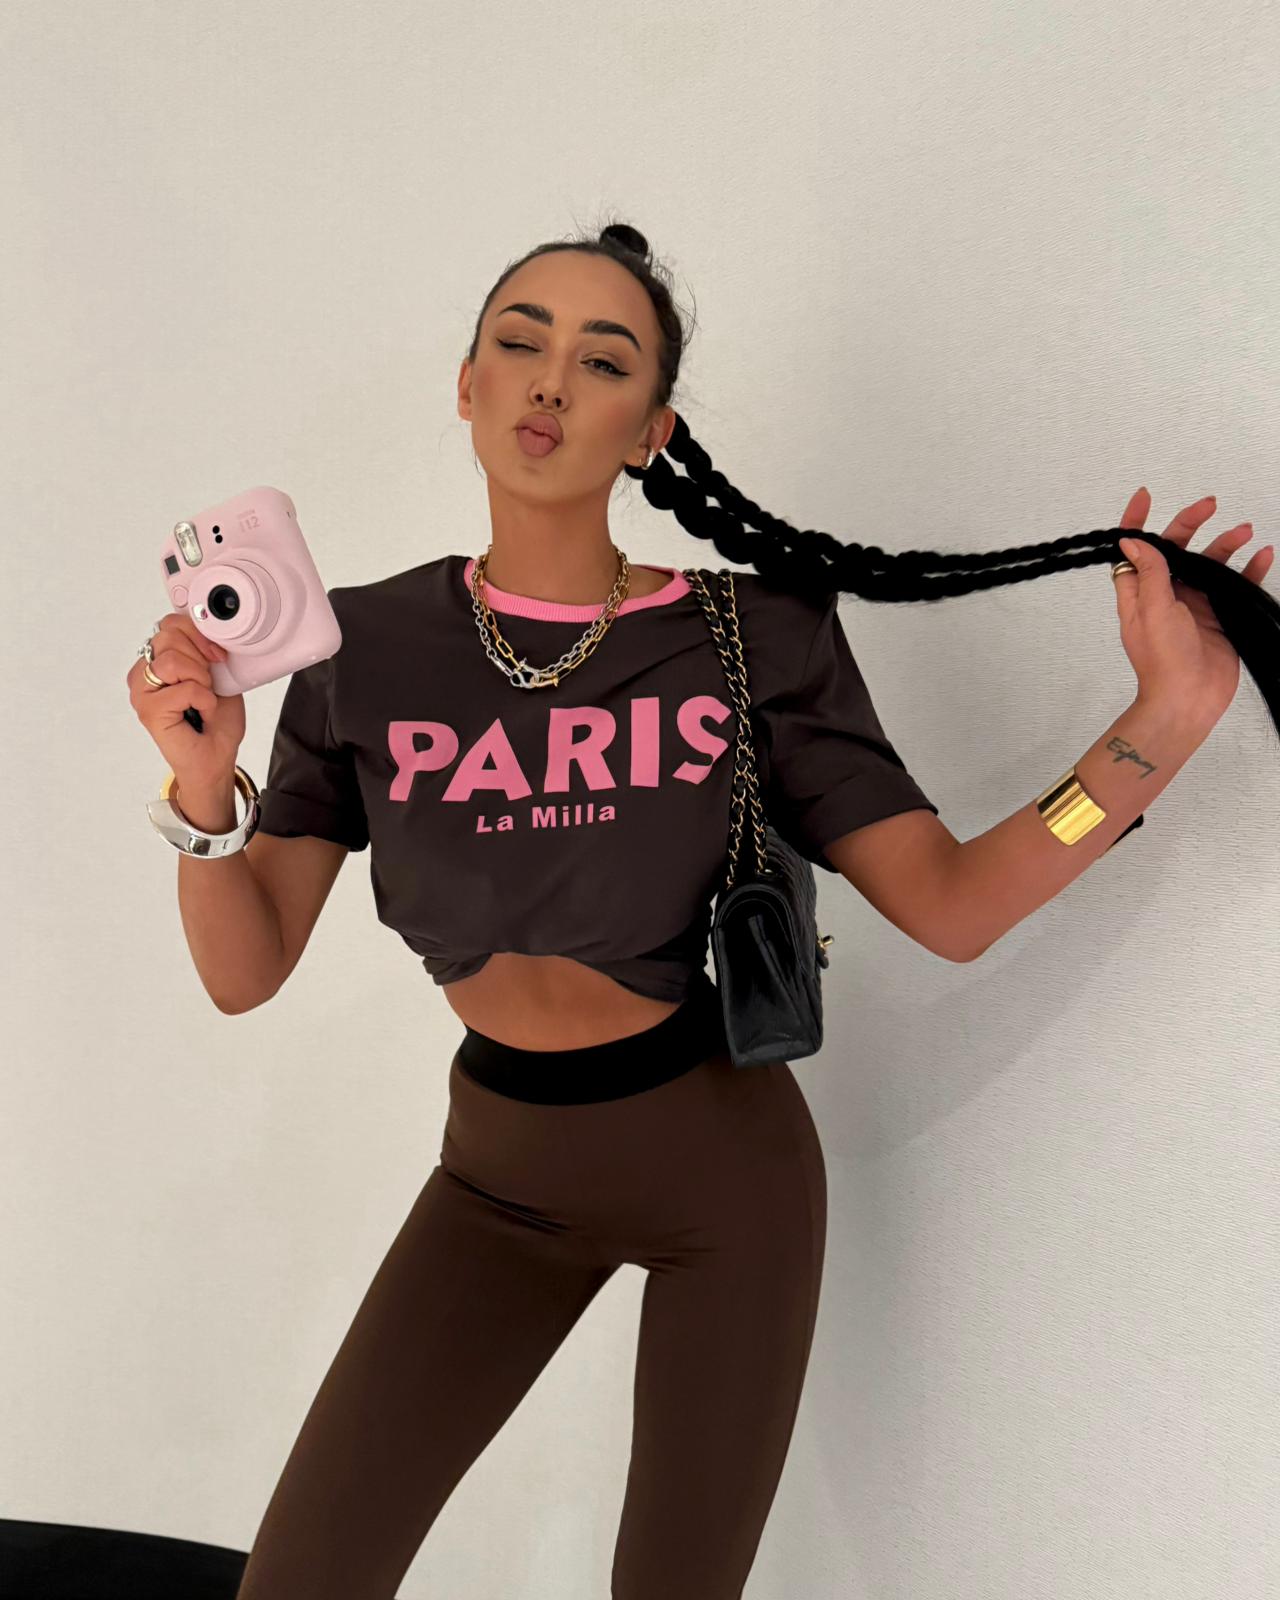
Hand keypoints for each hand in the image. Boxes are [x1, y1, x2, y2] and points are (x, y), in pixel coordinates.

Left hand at [1113, 488, 1273, 723]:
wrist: (1189, 699)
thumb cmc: (1163, 660)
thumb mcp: (1153, 610)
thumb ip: (1149, 574)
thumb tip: (1131, 541)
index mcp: (1140, 592)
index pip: (1134, 550)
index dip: (1135, 522)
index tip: (1145, 495)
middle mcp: (1165, 594)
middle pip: (1176, 550)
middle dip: (1190, 524)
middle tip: (1209, 504)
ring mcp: (1193, 604)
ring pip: (1209, 564)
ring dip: (1225, 545)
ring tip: (1243, 531)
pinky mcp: (1218, 616)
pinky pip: (1234, 586)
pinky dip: (1249, 570)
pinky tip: (1262, 555)